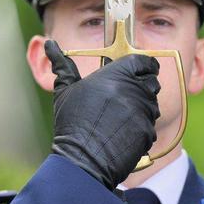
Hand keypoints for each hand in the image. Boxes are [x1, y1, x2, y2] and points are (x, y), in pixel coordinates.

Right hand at [45, 40, 160, 189]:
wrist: (82, 159)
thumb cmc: (72, 123)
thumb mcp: (65, 90)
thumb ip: (62, 65)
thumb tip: (50, 44)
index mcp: (117, 74)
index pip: (144, 61)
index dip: (142, 66)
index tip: (136, 73)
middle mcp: (134, 89)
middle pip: (151, 82)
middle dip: (142, 88)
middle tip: (125, 99)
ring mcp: (143, 111)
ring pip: (153, 104)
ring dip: (142, 109)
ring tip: (120, 120)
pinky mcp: (148, 131)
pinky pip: (151, 126)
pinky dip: (141, 130)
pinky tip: (122, 135)